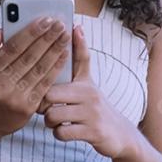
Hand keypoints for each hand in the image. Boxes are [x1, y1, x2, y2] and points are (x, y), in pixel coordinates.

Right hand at [0, 17, 71, 138]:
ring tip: (65, 37)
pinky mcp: (27, 107)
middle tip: (60, 24)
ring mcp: (14, 96)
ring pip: (39, 69)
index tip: (45, 20)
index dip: (31, 32)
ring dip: (55, 51)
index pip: (13, 47)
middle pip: (29, 56)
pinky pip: (44, 84)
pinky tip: (63, 56)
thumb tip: (3, 30)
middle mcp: (1, 83)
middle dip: (47, 38)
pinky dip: (55, 69)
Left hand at [40, 24, 138, 159]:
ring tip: (55, 120)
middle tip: (45, 107)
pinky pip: (62, 132)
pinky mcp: (93, 132)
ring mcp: (92, 113)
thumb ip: (80, 57)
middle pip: (50, 94)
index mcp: (85, 81)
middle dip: (42, 104)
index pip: (73, 63)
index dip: (59, 58)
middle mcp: (90, 94)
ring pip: (53, 115)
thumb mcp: (88, 81)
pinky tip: (63, 130)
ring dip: (49, 121)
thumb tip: (77, 27)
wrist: (119, 134)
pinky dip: (58, 133)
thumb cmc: (94, 106)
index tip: (56, 52)